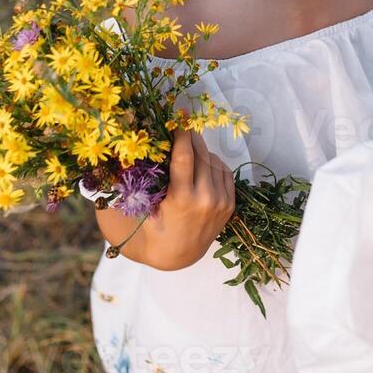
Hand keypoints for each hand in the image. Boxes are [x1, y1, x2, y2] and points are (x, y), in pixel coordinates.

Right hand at [133, 130, 235, 270]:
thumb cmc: (155, 226)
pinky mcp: (230, 205)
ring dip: (203, 151)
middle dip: (192, 138)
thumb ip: (145, 177)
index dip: (182, 134)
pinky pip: (226, 172)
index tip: (179, 119)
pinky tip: (205, 163)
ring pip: (214, 161)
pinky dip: (215, 164)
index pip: (184, 156)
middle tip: (185, 127)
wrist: (178, 253)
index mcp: (182, 198)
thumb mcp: (146, 204)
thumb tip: (142, 144)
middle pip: (201, 155)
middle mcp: (205, 199)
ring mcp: (221, 202)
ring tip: (192, 148)